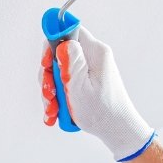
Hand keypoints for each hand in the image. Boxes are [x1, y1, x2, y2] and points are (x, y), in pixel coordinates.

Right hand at [40, 25, 154, 161]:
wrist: (116, 131)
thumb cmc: (102, 112)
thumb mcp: (80, 86)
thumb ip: (70, 61)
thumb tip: (61, 40)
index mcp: (95, 52)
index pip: (68, 32)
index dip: (51, 45)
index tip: (45, 64)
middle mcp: (92, 58)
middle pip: (58, 56)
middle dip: (48, 77)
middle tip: (49, 94)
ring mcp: (87, 72)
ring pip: (58, 73)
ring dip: (50, 92)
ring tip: (52, 109)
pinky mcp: (84, 84)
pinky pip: (64, 86)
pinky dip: (57, 99)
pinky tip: (54, 113)